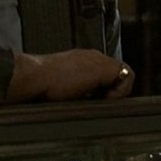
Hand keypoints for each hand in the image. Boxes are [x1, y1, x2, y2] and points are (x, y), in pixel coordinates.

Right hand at [7, 49, 134, 102]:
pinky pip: (126, 77)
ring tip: (100, 103)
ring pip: (122, 75)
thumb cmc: (41, 85)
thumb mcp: (63, 87)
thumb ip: (77, 90)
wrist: (34, 76)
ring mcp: (99, 60)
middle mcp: (93, 56)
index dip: (105, 90)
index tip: (94, 102)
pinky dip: (119, 92)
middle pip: (116, 74)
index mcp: (82, 60)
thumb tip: (84, 104)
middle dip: (111, 91)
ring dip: (115, 92)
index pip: (105, 73)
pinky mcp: (104, 67)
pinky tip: (103, 99)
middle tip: (99, 104)